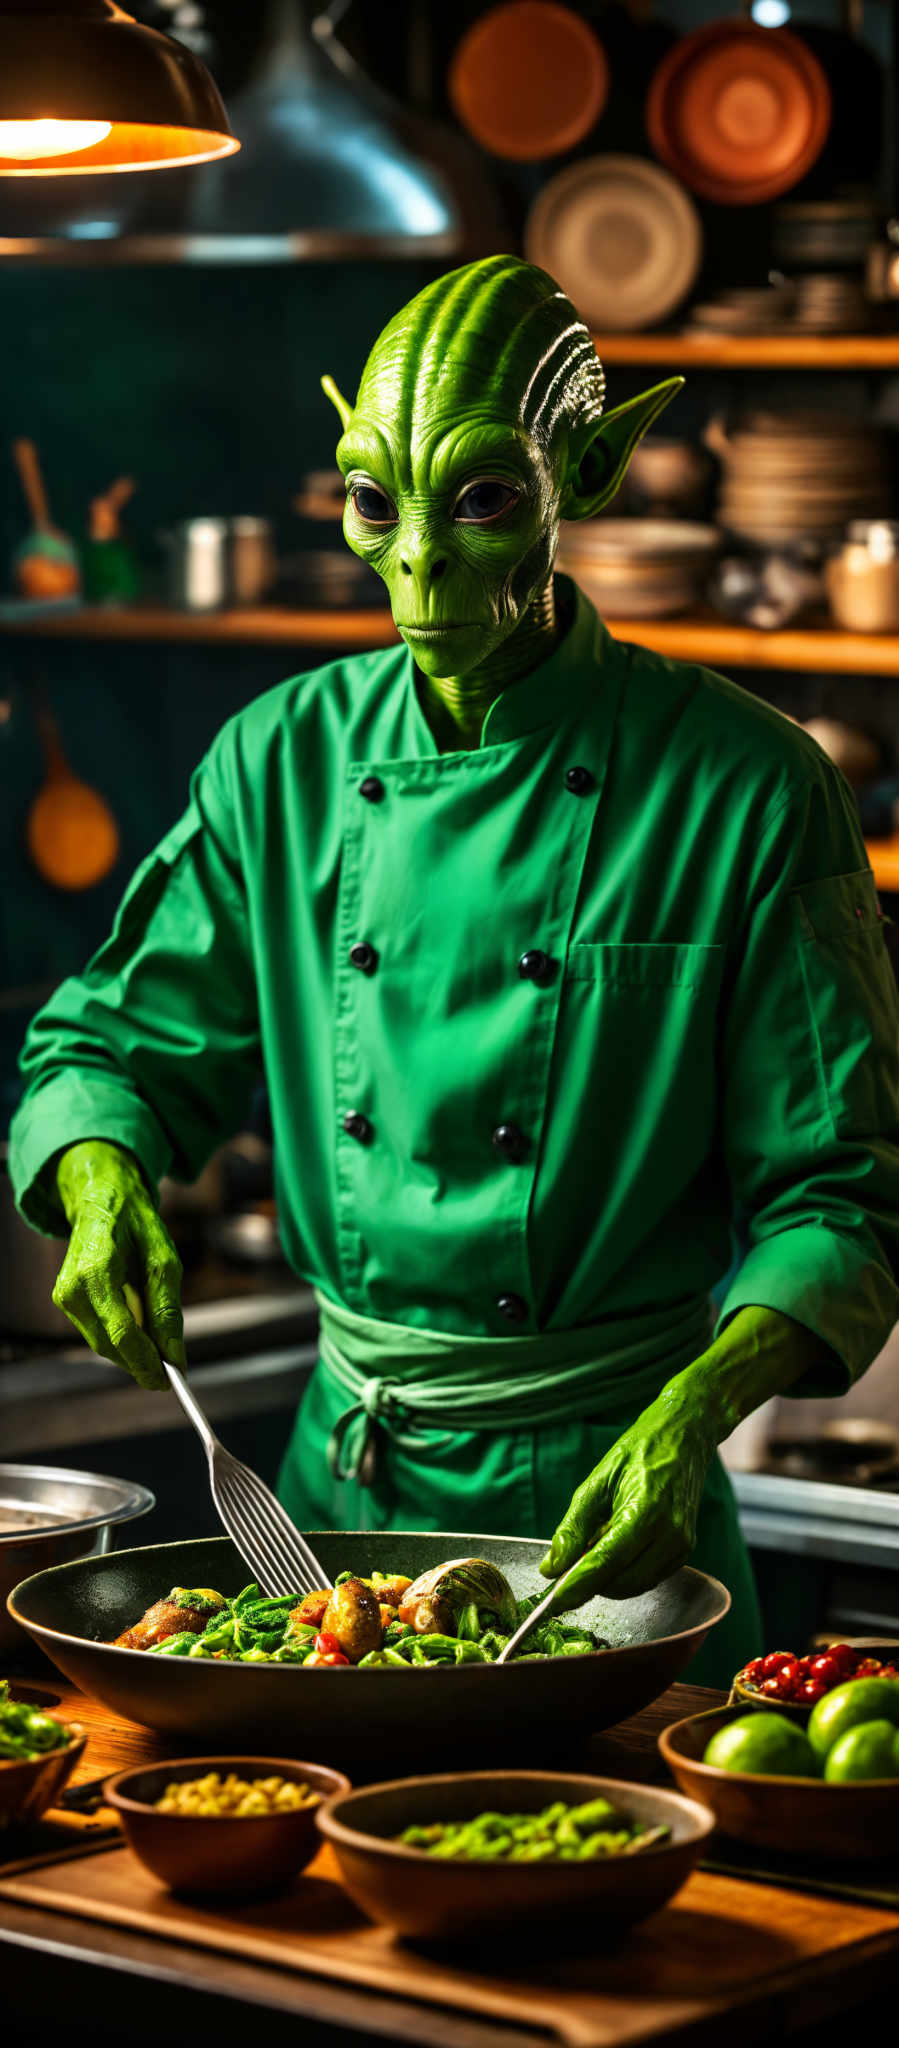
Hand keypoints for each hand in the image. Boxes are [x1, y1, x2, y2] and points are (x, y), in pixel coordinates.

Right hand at [53, 1140, 183, 1389]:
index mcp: (95, 1270)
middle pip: (110, 1344)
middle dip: (143, 1361)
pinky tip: (141, 1329)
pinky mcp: (65, 1302)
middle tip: (174, 1370)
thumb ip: (167, 1307)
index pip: (121, 1331)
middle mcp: (72, 1288)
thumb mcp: (163, 1256)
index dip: (146, 1360)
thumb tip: (175, 1355)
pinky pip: (98, 1332)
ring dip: (134, 1351)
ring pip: (103, 1343)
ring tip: (161, 1346)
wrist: (99, 1197)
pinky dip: (122, 1337)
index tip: (170, 1379)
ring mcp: (64, 1297)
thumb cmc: (134, 1221)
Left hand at [538, 1306, 823, 1608]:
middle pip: (620, 1583)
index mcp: (646, 1511)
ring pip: (635, 1585)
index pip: (604, 1564)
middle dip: (589, 1582)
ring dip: (608, 1578)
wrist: (686, 1434)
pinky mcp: (686, 1549)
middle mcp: (670, 1534)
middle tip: (568, 1562)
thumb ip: (574, 1527)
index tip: (550, 1606)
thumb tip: (551, 1568)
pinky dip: (626, 1572)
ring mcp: (682, 1545)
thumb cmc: (639, 1449)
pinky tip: (617, 1544)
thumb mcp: (597, 1480)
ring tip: (596, 1542)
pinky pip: (649, 1576)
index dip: (575, 1588)